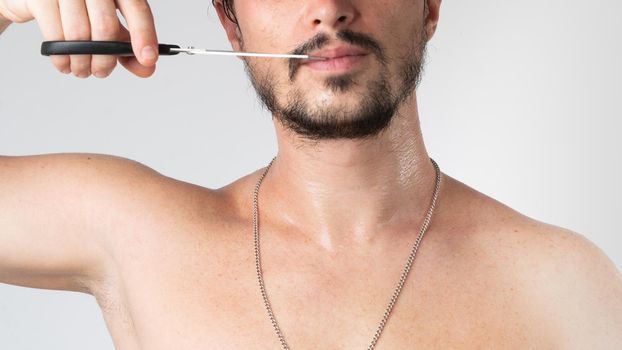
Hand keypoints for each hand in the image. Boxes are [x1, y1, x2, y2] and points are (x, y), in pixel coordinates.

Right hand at [0, 0, 158, 77]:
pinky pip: (56, 35)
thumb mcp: (107, 25)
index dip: (144, 35)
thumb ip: (127, 45)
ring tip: (81, 70)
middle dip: (105, 59)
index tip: (148, 58)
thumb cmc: (76, 10)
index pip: (137, 7)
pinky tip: (65, 64)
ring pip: (80, 34)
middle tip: (100, 72)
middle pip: (106, 27)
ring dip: (82, 62)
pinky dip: (62, 58)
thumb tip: (147, 68)